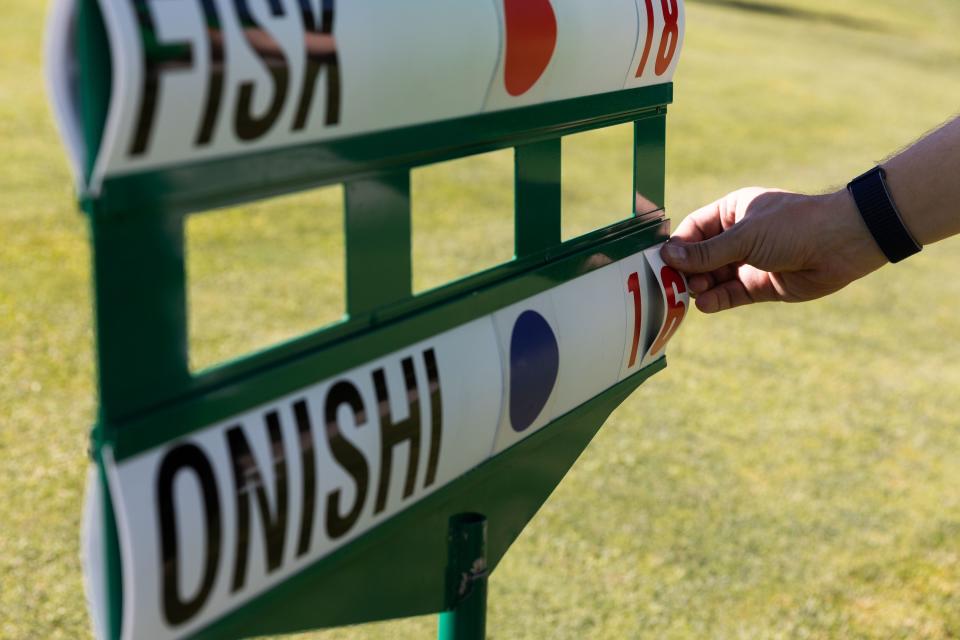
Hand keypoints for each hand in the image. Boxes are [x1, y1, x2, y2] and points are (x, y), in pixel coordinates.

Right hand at [660, 187, 886, 312]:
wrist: (841, 244)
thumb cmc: (793, 226)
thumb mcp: (744, 236)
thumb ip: (706, 252)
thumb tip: (668, 257)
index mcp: (732, 212)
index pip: (694, 230)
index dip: (678, 247)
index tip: (661, 263)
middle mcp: (739, 236)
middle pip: (701, 257)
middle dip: (687, 271)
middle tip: (672, 285)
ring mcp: (749, 262)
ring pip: (713, 278)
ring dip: (700, 287)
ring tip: (692, 294)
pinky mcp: (760, 286)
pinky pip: (730, 294)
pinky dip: (716, 300)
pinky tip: (705, 304)